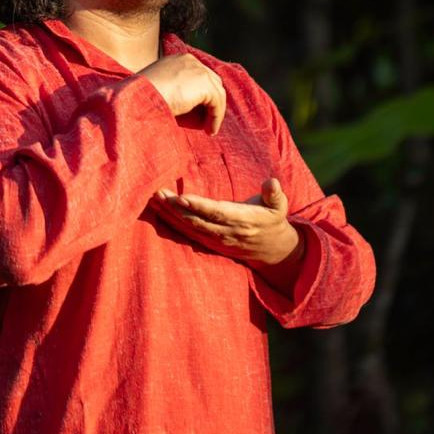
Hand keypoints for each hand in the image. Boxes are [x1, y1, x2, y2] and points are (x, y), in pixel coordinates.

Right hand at [139, 53, 225, 134]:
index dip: (201, 93)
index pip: (198, 74)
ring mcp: (199, 70)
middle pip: (212, 80)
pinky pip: (218, 103)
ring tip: (209, 128)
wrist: (141, 97)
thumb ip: (173, 88)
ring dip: (215, 112)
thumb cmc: (143, 96)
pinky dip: (216, 117)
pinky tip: (210, 130)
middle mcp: (190, 61)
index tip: (200, 110)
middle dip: (212, 100)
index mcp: (178, 60)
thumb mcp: (159, 87)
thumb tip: (184, 103)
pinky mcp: (205, 84)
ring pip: (217, 92)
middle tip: (208, 118)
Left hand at [153, 178, 302, 265]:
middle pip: (197, 221)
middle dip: (176, 208)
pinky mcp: (209, 243)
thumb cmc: (272, 220)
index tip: (182, 198)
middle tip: (159, 193)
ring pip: (189, 227)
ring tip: (154, 199)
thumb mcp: (278, 207)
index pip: (217, 213)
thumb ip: (274, 194)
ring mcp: (216, 240)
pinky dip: (171, 222)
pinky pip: (187, 233)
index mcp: (243, 220)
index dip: (199, 206)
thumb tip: (272, 183)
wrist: (271, 250)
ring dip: (170, 214)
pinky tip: (159, 210)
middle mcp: (226, 232)